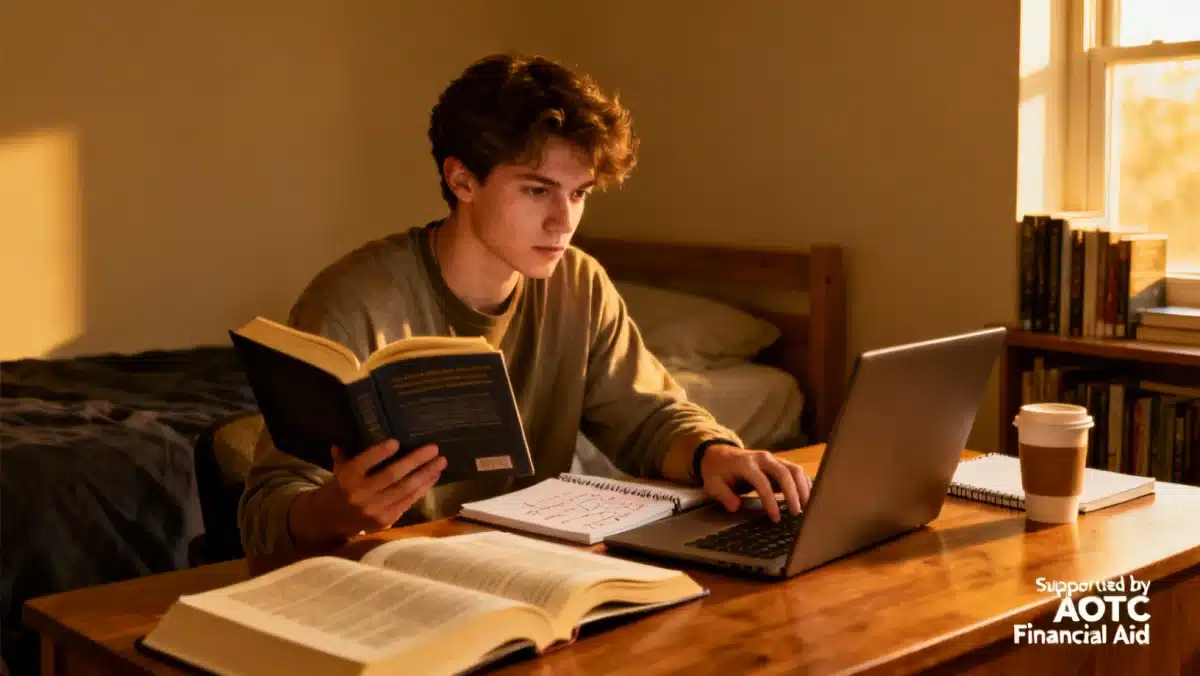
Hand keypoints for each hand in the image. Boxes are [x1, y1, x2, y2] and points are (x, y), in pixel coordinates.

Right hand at [289, 439, 445, 547]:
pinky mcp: (387, 520)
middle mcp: (361, 495)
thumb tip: (362, 428)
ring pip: (406, 490)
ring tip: (441, 462)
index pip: (365, 462)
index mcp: (347, 478)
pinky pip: (409, 501)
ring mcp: (375, 509)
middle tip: (434, 448)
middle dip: (416, 461)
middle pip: (392, 476)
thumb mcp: (340, 468)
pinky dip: (423, 488)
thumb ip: (349, 451)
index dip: (380, 452)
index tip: (397, 441)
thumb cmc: (341, 486)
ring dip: (426, 474)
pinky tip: (434, 476)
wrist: (333, 520)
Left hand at [700, 445, 811, 521]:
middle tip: (796, 513)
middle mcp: (762, 458)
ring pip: (794, 469)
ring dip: (803, 487)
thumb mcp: (712, 484)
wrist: (720, 453)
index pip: (762, 482)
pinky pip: (796, 470)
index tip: (776, 517)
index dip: (770, 501)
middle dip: (793, 493)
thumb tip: (735, 507)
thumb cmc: (717, 471)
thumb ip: (723, 495)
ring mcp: (772, 458)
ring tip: (806, 507)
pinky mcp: (779, 462)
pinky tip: (807, 497)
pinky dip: (804, 483)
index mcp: (745, 463)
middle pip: (784, 472)